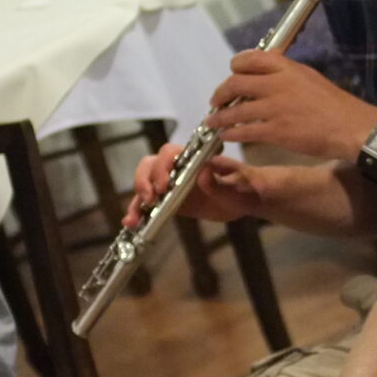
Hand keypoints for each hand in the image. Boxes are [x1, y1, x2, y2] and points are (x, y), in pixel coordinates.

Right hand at [124, 144, 266, 228]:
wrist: (245, 199)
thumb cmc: (244, 187)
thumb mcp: (237, 188)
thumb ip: (221, 182)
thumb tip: (204, 172)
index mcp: (194, 158)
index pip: (169, 153)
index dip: (162, 167)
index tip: (165, 185)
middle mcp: (178, 167)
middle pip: (150, 165)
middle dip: (144, 181)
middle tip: (150, 199)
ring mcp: (170, 183)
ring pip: (145, 184)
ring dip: (137, 200)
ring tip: (134, 218)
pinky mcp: (168, 200)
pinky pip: (149, 204)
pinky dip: (138, 213)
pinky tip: (131, 224)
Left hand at [206, 51, 376, 162]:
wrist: (351, 127)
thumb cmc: (336, 106)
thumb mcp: (311, 79)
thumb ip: (288, 76)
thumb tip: (270, 78)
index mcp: (287, 68)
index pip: (250, 59)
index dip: (235, 67)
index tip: (231, 75)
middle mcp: (277, 84)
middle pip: (236, 83)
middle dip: (220, 93)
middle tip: (215, 101)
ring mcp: (274, 108)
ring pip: (235, 109)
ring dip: (219, 117)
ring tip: (213, 122)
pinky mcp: (275, 131)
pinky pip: (244, 130)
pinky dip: (231, 132)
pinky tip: (226, 136)